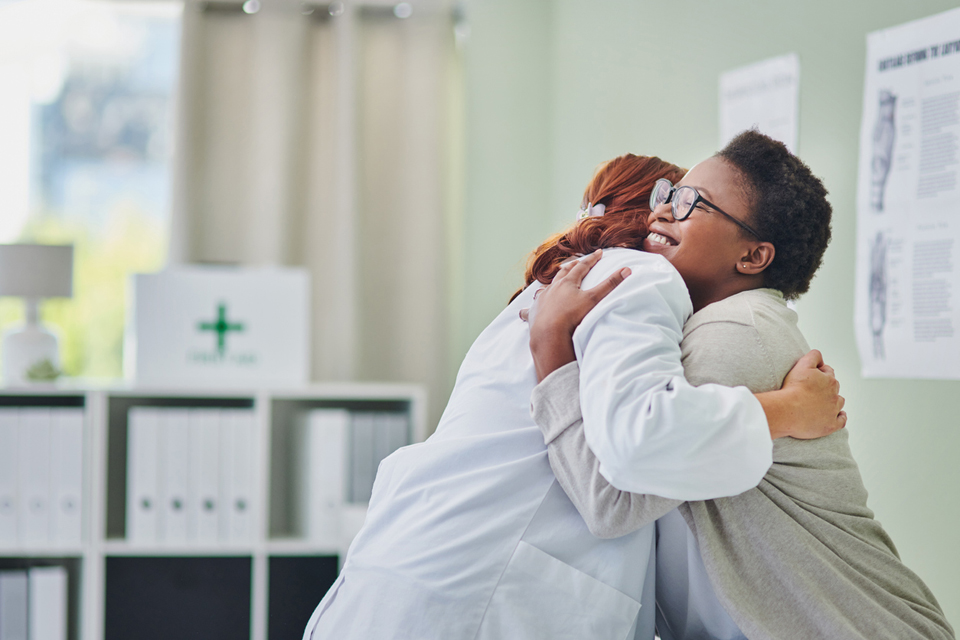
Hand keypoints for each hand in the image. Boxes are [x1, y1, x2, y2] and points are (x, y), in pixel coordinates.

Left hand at [521, 249, 631, 380]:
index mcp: (568, 283)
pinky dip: (527, 309)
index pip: (582, 267)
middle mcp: (552, 288)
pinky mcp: (532, 314)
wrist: (549, 333)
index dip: (591, 259)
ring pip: (545, 289)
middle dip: (570, 267)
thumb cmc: (572, 316)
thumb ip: (610, 284)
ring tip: (551, 284)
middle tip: (575, 263)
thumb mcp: (594, 299)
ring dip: (550, 285)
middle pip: (562, 274)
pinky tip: (524, 311)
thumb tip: (627, 269)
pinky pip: (528, 310)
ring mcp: (541, 300)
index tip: (598, 253)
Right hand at [758, 349, 846, 439]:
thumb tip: (820, 356)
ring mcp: (833, 411)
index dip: (819, 373)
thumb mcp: (803, 364)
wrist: (787, 410)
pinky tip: (838, 415)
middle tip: (813, 390)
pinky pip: (841, 421)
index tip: (810, 377)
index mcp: (829, 380)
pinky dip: (840, 417)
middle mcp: (834, 395)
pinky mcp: (830, 425)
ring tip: (823, 403)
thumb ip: (814, 356)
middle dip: (826, 387)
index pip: (828, 372)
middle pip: (834, 388)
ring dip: (834, 401)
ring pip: (839, 403)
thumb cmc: (793, 388)